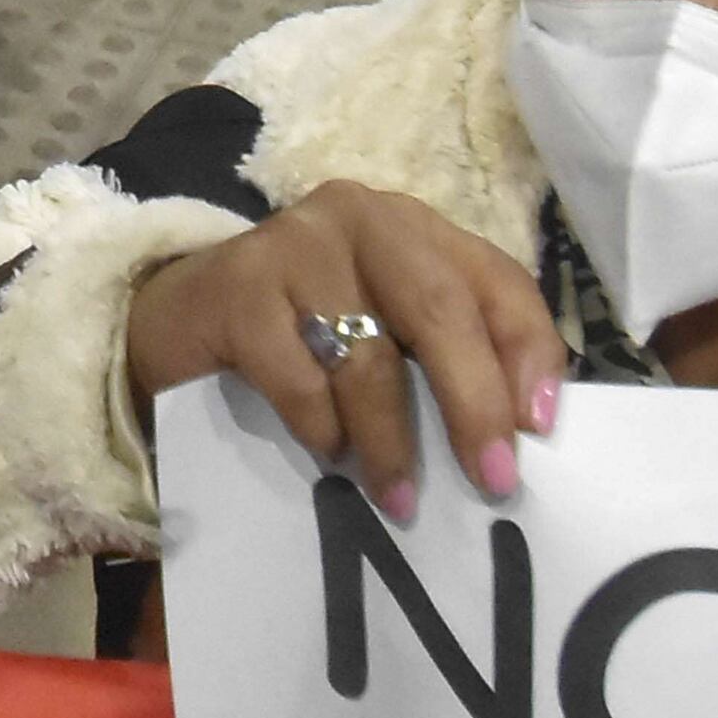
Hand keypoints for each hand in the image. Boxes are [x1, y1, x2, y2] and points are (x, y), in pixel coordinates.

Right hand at [123, 181, 564, 522]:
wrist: (179, 319)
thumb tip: (519, 433)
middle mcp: (363, 219)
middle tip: (492, 478)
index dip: (528, 352)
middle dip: (473, 402)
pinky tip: (328, 453)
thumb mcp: (386, 333)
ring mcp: (296, 244)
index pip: (497, 280)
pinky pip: (297, 375)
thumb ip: (446, 359)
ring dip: (390, 439)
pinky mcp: (237, 285)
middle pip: (440, 308)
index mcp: (417, 229)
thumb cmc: (303, 335)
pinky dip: (321, 427)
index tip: (538, 428)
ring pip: (366, 351)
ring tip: (399, 498)